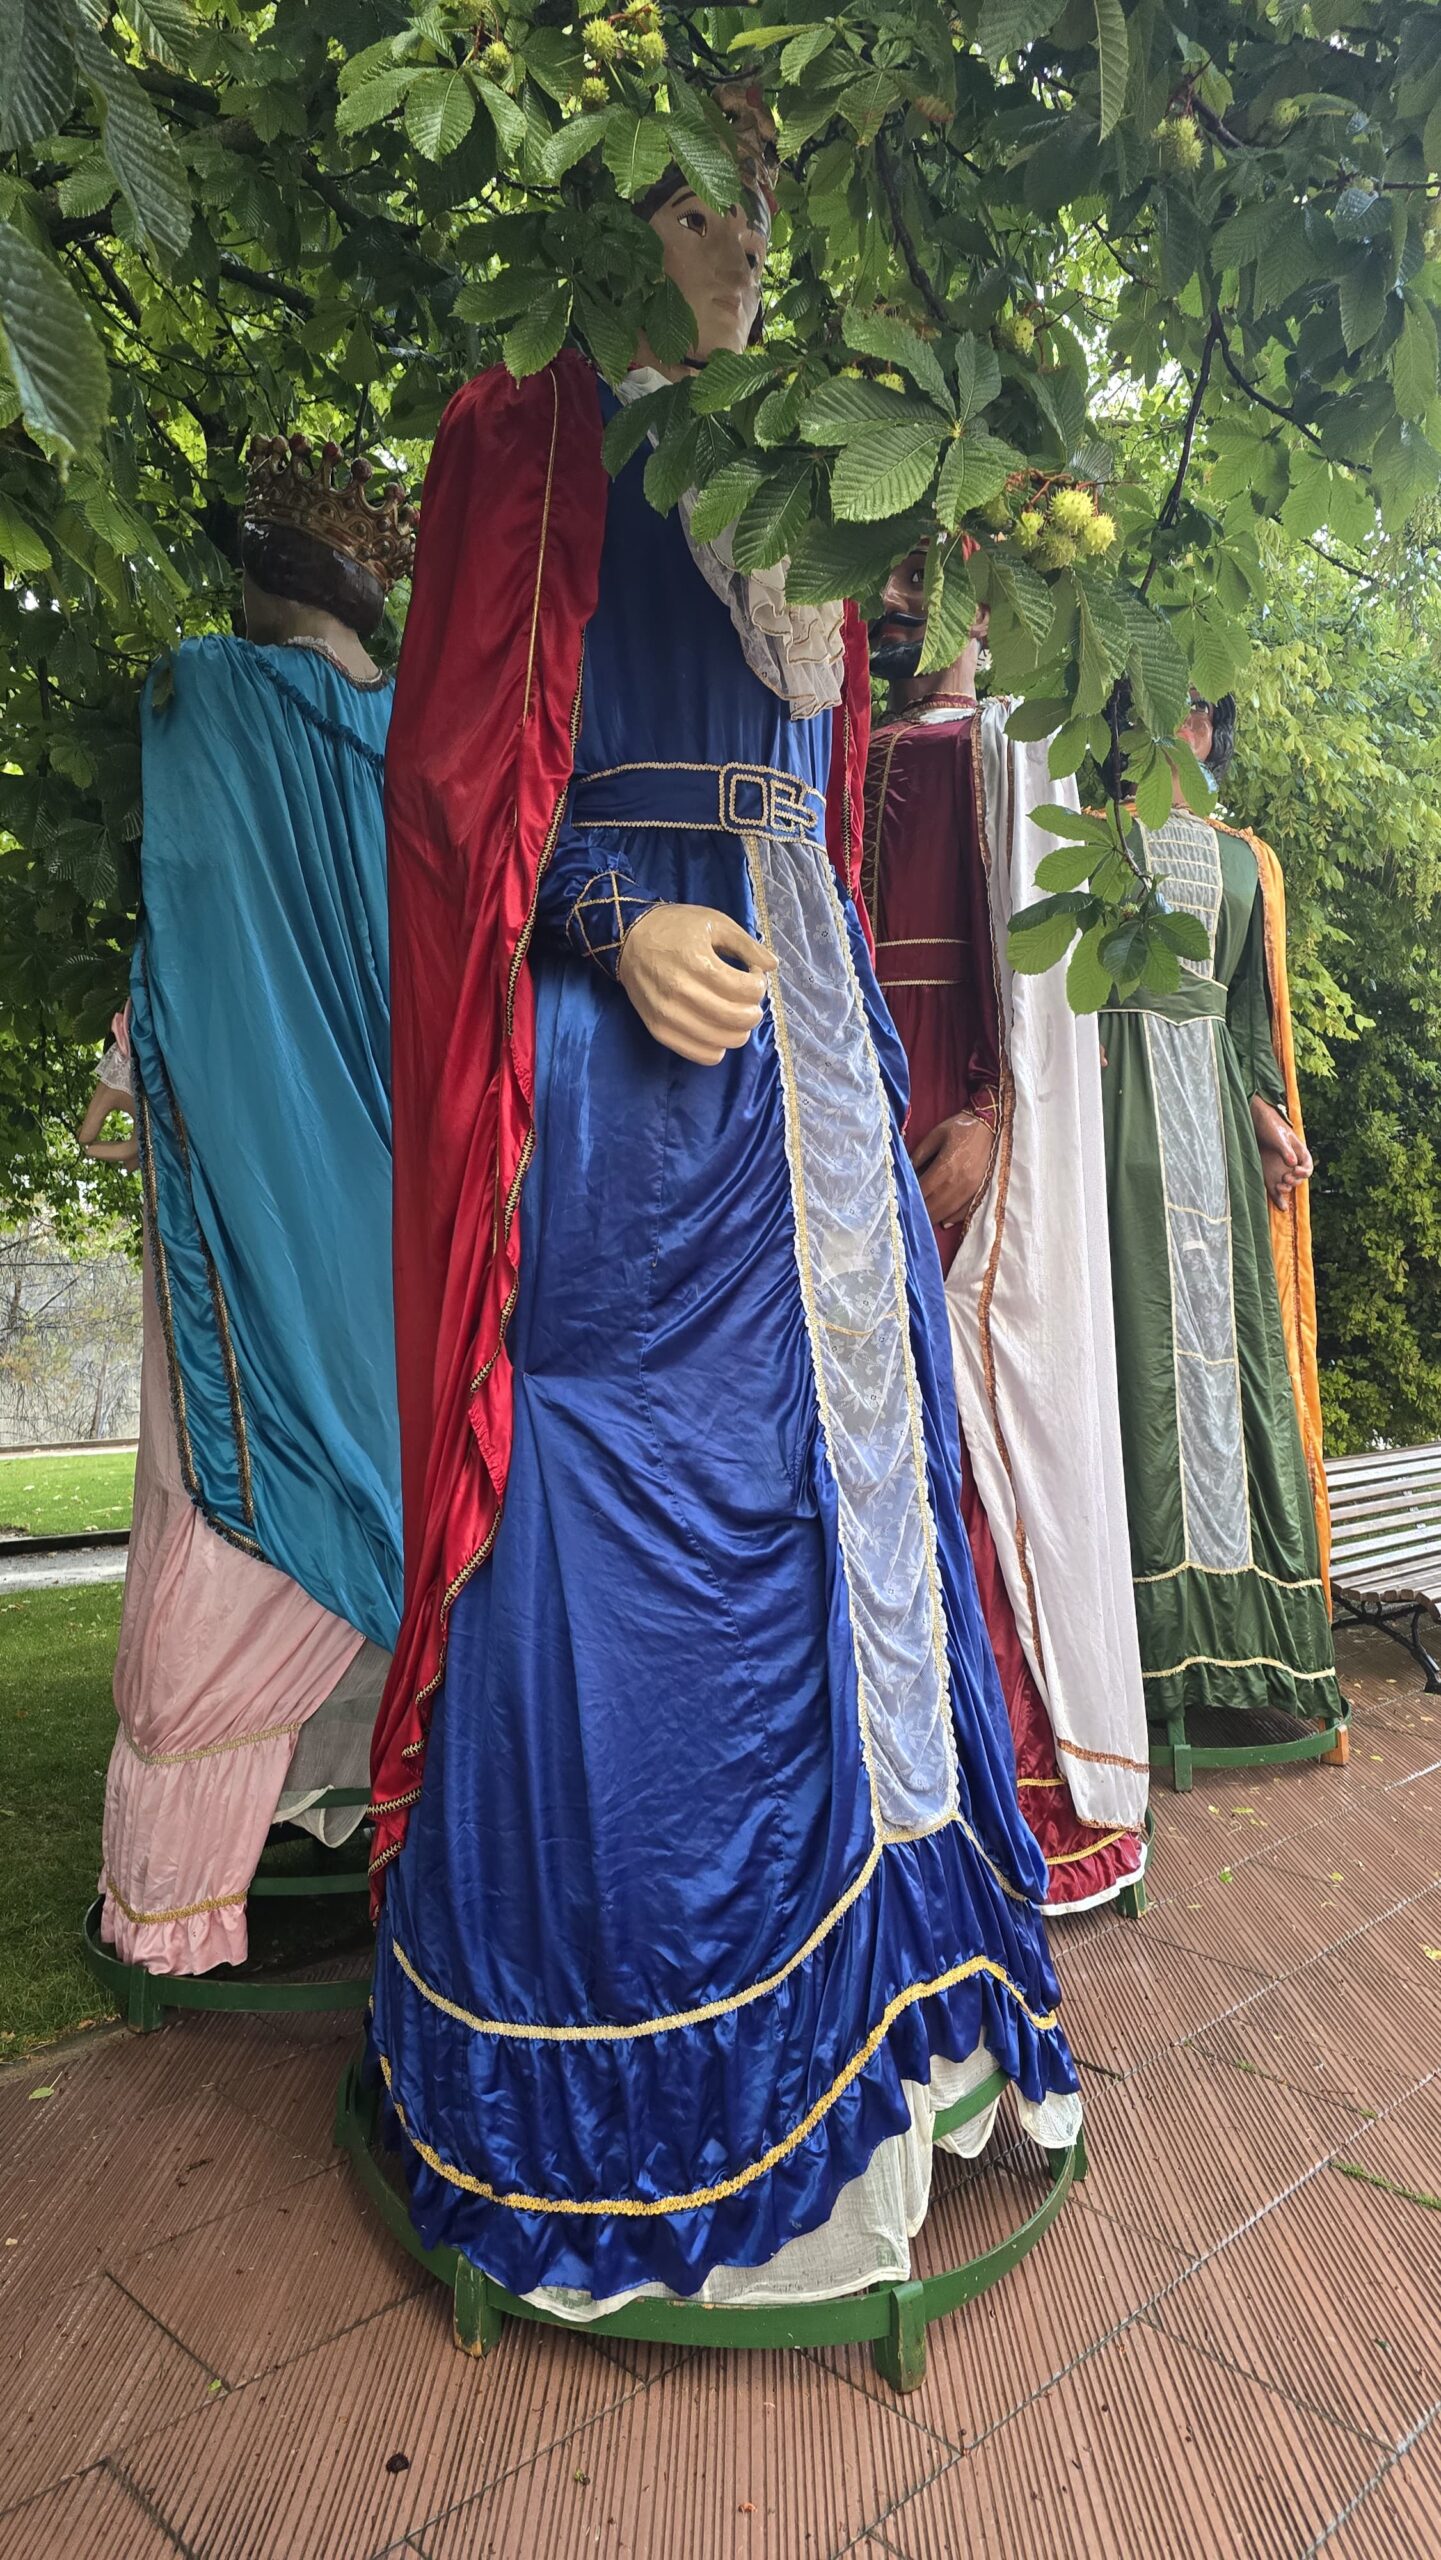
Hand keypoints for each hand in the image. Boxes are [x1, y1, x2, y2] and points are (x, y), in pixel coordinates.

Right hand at [618, 903, 776, 1065]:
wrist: (630, 940)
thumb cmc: (675, 928)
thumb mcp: (715, 923)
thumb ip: (747, 945)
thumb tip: (773, 966)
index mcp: (696, 962)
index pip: (746, 991)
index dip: (759, 983)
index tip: (752, 973)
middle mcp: (680, 993)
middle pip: (739, 1019)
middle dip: (754, 1008)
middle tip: (746, 995)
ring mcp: (668, 1016)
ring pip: (725, 1041)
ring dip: (739, 1028)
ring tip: (731, 1009)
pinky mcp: (660, 1031)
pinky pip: (703, 1055)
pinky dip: (719, 1045)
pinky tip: (716, 1025)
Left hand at [909, 1112, 993, 1228]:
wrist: (989, 1125)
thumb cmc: (959, 1127)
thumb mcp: (934, 1136)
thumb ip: (918, 1155)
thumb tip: (906, 1172)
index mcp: (945, 1166)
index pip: (923, 1190)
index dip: (910, 1199)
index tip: (900, 1205)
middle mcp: (958, 1181)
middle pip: (934, 1205)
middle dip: (920, 1213)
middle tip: (908, 1219)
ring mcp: (971, 1187)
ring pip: (948, 1210)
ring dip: (934, 1218)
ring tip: (921, 1223)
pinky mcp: (979, 1189)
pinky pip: (965, 1209)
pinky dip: (953, 1218)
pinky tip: (943, 1222)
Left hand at [1251, 1094, 1311, 1209]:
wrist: (1254, 1122)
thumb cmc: (1270, 1126)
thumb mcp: (1278, 1137)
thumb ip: (1285, 1150)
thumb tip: (1293, 1163)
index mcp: (1298, 1151)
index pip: (1308, 1166)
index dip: (1305, 1172)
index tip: (1297, 1172)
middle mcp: (1290, 1162)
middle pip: (1298, 1178)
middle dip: (1294, 1181)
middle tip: (1285, 1178)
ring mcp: (1279, 1168)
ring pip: (1288, 1183)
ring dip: (1286, 1188)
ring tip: (1279, 1186)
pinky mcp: (1268, 1173)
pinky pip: (1275, 1187)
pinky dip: (1278, 1197)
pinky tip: (1280, 1205)